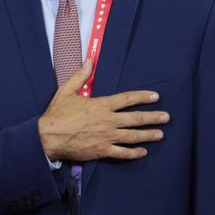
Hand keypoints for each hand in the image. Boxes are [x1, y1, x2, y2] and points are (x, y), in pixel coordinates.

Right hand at [38, 60, 169, 161]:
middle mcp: (107, 121)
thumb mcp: (67, 90)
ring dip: (148, 134)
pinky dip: (134, 153)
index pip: (127, 99)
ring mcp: (106, 137)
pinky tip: (143, 152)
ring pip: (132, 136)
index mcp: (101, 105)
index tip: (155, 96)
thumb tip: (89, 61)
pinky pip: (122, 153)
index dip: (143, 97)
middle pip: (135, 118)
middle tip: (166, 117)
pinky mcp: (102, 151)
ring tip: (160, 134)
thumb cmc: (57, 114)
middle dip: (152, 117)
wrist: (48, 137)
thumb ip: (81, 76)